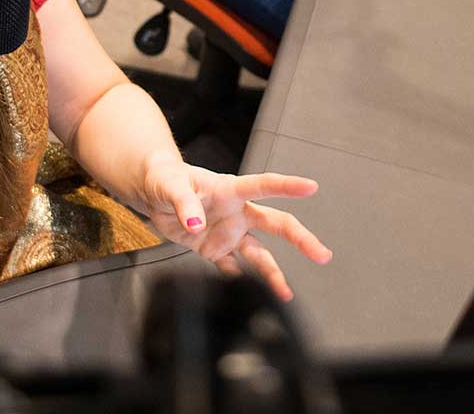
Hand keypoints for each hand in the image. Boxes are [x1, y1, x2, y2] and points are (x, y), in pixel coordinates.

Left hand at [138, 155, 331, 300]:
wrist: (152, 192)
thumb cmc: (165, 178)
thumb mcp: (170, 185)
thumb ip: (184, 203)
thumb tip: (196, 223)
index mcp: (230, 190)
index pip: (264, 186)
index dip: (287, 186)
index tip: (311, 187)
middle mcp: (236, 213)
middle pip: (276, 224)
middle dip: (300, 239)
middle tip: (321, 254)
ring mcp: (228, 232)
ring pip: (259, 254)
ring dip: (273, 273)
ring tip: (285, 294)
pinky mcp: (214, 249)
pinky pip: (230, 267)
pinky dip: (238, 280)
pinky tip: (249, 295)